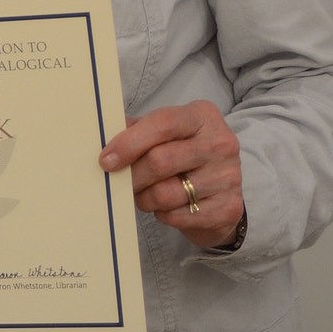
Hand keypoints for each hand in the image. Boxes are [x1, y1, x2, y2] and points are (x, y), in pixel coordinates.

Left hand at [99, 100, 243, 249]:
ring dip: (145, 198)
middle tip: (120, 182)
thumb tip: (103, 135)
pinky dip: (162, 214)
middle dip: (133, 175)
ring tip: (143, 195)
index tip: (106, 160)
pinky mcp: (228, 208)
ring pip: (166, 193)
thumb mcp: (167, 134)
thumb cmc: (185, 155)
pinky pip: (178, 215)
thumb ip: (138, 130)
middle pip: (160, 161)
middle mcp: (220, 142)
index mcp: (202, 116)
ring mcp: (228, 176)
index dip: (129, 142)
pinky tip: (165, 207)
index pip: (162, 124)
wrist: (221, 193)